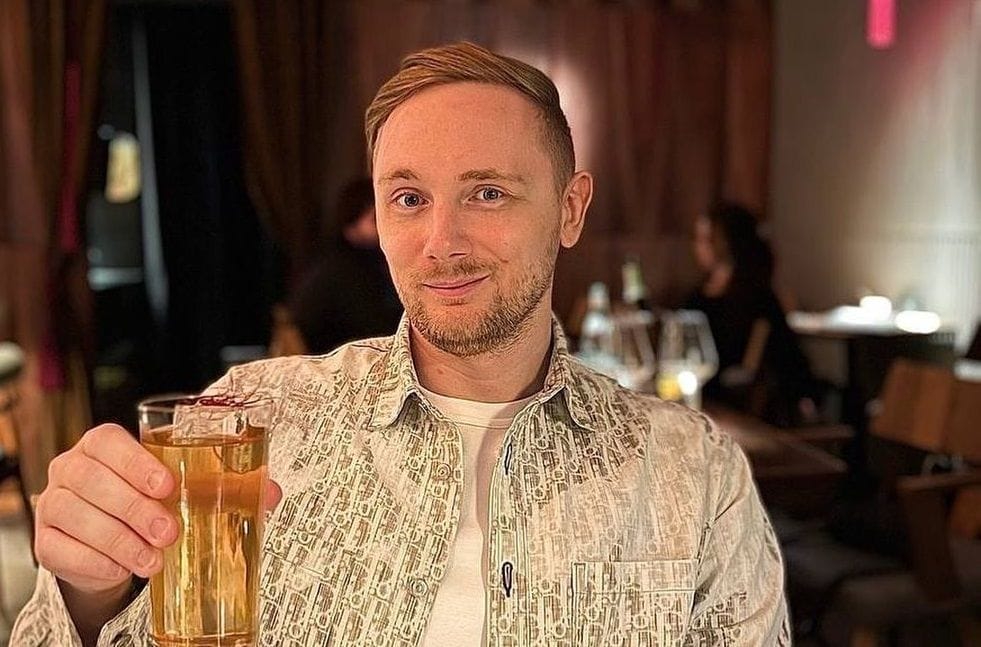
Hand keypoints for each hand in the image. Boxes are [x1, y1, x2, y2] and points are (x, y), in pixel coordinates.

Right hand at [35, 424, 282, 596]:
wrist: (113, 544)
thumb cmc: (153, 504)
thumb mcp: (185, 489)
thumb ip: (226, 484)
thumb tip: (272, 492)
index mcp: (104, 445)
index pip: (109, 442)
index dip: (135, 461)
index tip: (167, 485)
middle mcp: (71, 468)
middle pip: (91, 480)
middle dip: (133, 508)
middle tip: (169, 532)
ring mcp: (54, 505)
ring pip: (75, 515)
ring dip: (118, 539)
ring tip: (153, 559)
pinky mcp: (46, 542)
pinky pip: (60, 550)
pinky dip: (95, 562)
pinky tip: (122, 569)